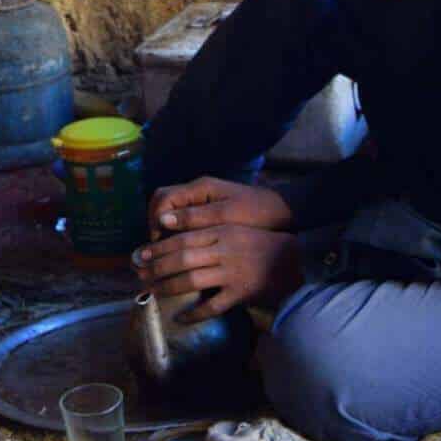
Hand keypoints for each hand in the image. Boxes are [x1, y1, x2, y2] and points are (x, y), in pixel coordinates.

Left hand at [133, 224, 302, 321]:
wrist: (294, 259)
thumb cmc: (259, 242)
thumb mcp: (233, 227)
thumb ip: (206, 228)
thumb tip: (170, 228)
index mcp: (221, 231)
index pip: (182, 238)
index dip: (158, 247)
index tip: (140, 254)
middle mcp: (224, 250)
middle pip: (182, 258)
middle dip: (157, 267)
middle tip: (139, 274)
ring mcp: (232, 273)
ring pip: (192, 280)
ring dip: (168, 287)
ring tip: (153, 291)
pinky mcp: (241, 293)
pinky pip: (213, 306)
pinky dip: (195, 313)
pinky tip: (180, 318)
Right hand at [149, 177, 292, 238]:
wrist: (285, 213)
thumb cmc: (257, 213)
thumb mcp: (227, 216)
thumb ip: (195, 218)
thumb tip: (163, 221)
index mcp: (200, 188)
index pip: (162, 198)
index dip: (155, 219)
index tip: (158, 242)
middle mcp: (197, 191)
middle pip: (162, 202)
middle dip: (155, 224)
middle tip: (158, 248)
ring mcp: (203, 200)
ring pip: (171, 211)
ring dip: (164, 229)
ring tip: (165, 252)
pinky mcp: (209, 211)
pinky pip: (184, 218)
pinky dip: (177, 232)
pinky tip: (181, 249)